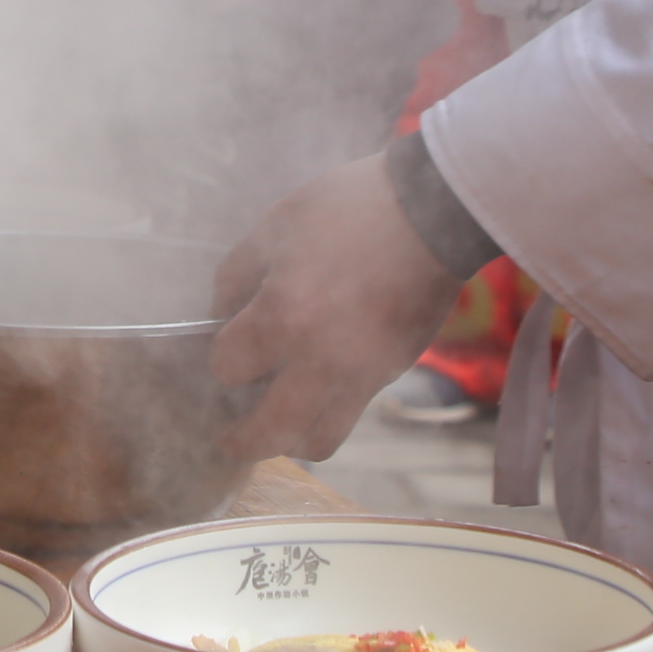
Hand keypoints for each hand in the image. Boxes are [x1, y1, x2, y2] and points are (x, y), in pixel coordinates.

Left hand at [208, 156, 461, 461]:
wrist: (433, 209)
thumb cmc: (348, 209)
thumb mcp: (275, 226)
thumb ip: (236, 275)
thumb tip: (219, 314)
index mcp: (283, 315)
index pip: (228, 368)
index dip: (220, 359)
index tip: (222, 349)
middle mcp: (320, 358)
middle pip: (271, 433)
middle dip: (242, 442)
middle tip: (228, 439)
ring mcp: (362, 373)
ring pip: (320, 440)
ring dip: (290, 441)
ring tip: (276, 427)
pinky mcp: (393, 372)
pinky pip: (352, 412)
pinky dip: (328, 412)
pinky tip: (316, 387)